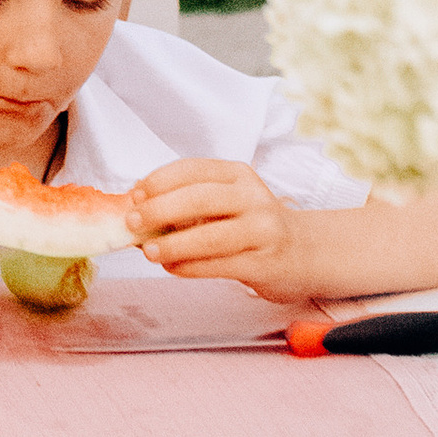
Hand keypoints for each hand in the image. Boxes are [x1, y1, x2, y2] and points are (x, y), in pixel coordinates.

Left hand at [127, 157, 315, 301]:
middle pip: (199, 199)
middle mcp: (253, 197)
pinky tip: (172, 267)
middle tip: (132, 222)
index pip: (192, 169)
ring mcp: (262, 231)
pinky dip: (190, 267)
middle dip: (159, 210)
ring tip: (149, 251)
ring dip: (172, 244)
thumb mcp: (226, 201)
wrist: (305, 252)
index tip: (134, 195)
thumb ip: (186, 201)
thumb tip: (134, 209)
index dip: (158, 181)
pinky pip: (220, 265)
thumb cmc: (252, 224)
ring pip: (210, 236)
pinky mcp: (265, 263)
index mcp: (238, 174)